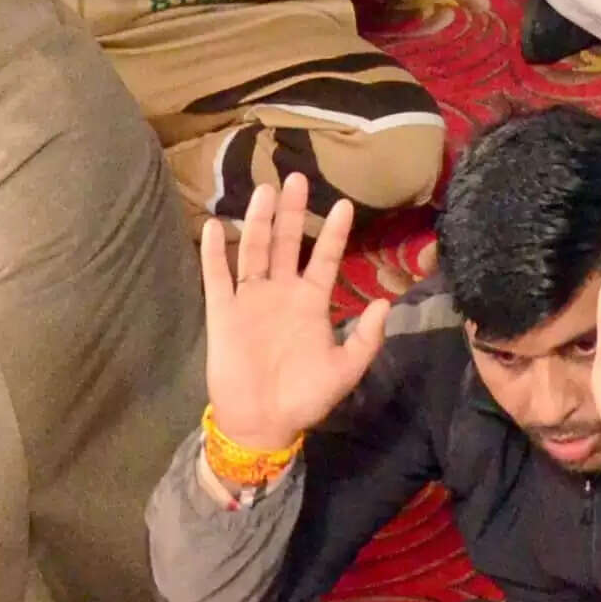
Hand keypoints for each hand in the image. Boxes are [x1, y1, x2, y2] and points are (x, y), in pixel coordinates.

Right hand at [199, 173, 388, 462]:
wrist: (261, 423)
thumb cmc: (304, 397)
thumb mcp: (344, 370)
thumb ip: (366, 338)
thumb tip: (386, 302)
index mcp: (311, 302)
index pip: (326, 259)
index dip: (335, 234)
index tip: (345, 204)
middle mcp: (281, 293)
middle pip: (288, 243)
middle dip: (293, 212)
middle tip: (297, 178)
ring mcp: (250, 300)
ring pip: (254, 251)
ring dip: (259, 222)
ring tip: (264, 191)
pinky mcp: (223, 312)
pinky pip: (217, 277)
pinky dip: (214, 253)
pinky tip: (214, 226)